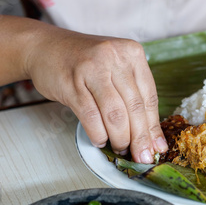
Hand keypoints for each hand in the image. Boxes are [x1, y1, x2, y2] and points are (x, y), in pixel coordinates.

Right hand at [26, 28, 167, 162]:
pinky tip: (101, 140)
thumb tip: (153, 139)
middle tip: (143, 157)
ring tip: (121, 149)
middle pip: (134, 107)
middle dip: (140, 138)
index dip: (154, 127)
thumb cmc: (88, 63)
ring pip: (115, 114)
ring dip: (120, 138)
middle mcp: (114, 57)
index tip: (158, 148)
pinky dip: (98, 133)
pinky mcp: (71, 83)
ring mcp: (92, 69)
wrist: (47, 47)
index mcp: (133, 53)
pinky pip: (91, 116)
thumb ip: (136, 98)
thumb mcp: (117, 69)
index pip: (149, 97)